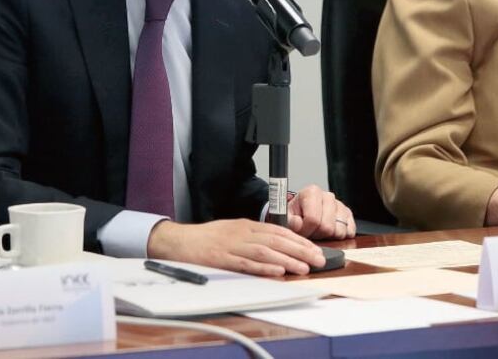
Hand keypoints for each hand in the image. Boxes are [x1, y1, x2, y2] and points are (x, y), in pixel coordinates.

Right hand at [146, 219, 325, 275]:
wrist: (179, 241)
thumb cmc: (207, 238)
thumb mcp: (234, 231)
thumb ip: (254, 237)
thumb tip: (279, 248)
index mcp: (246, 225)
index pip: (279, 231)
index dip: (299, 240)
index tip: (315, 249)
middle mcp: (242, 233)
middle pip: (277, 240)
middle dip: (300, 250)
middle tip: (318, 259)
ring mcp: (232, 246)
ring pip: (265, 251)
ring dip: (287, 259)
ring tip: (304, 268)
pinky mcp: (222, 259)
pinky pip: (246, 263)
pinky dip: (263, 268)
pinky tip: (278, 271)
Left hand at [284, 184, 356, 239]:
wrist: (302, 213)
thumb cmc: (295, 214)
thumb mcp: (286, 216)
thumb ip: (289, 220)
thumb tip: (298, 224)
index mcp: (312, 192)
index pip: (313, 219)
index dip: (306, 230)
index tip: (301, 230)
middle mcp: (328, 196)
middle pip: (327, 227)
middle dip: (317, 234)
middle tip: (309, 232)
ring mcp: (340, 205)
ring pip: (340, 231)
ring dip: (328, 237)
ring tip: (318, 231)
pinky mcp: (348, 215)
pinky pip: (349, 232)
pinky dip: (339, 236)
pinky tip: (329, 232)